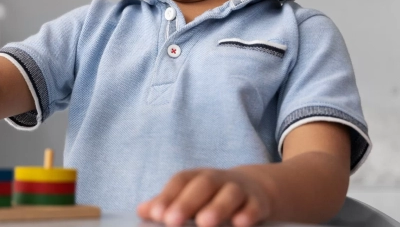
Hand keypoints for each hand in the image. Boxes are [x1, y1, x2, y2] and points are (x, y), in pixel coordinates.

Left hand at [137, 168, 273, 226]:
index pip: (180, 182)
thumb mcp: (191, 196)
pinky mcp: (258, 202)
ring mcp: (239, 189)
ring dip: (217, 207)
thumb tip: (142, 211)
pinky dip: (248, 213)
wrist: (254, 188)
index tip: (156, 215)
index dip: (168, 196)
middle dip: (187, 202)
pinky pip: (254, 206)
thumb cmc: (212, 196)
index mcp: (197, 177)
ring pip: (230, 193)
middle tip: (172, 221)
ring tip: (205, 223)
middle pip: (203, 185)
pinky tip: (240, 223)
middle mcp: (218, 179)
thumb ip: (168, 204)